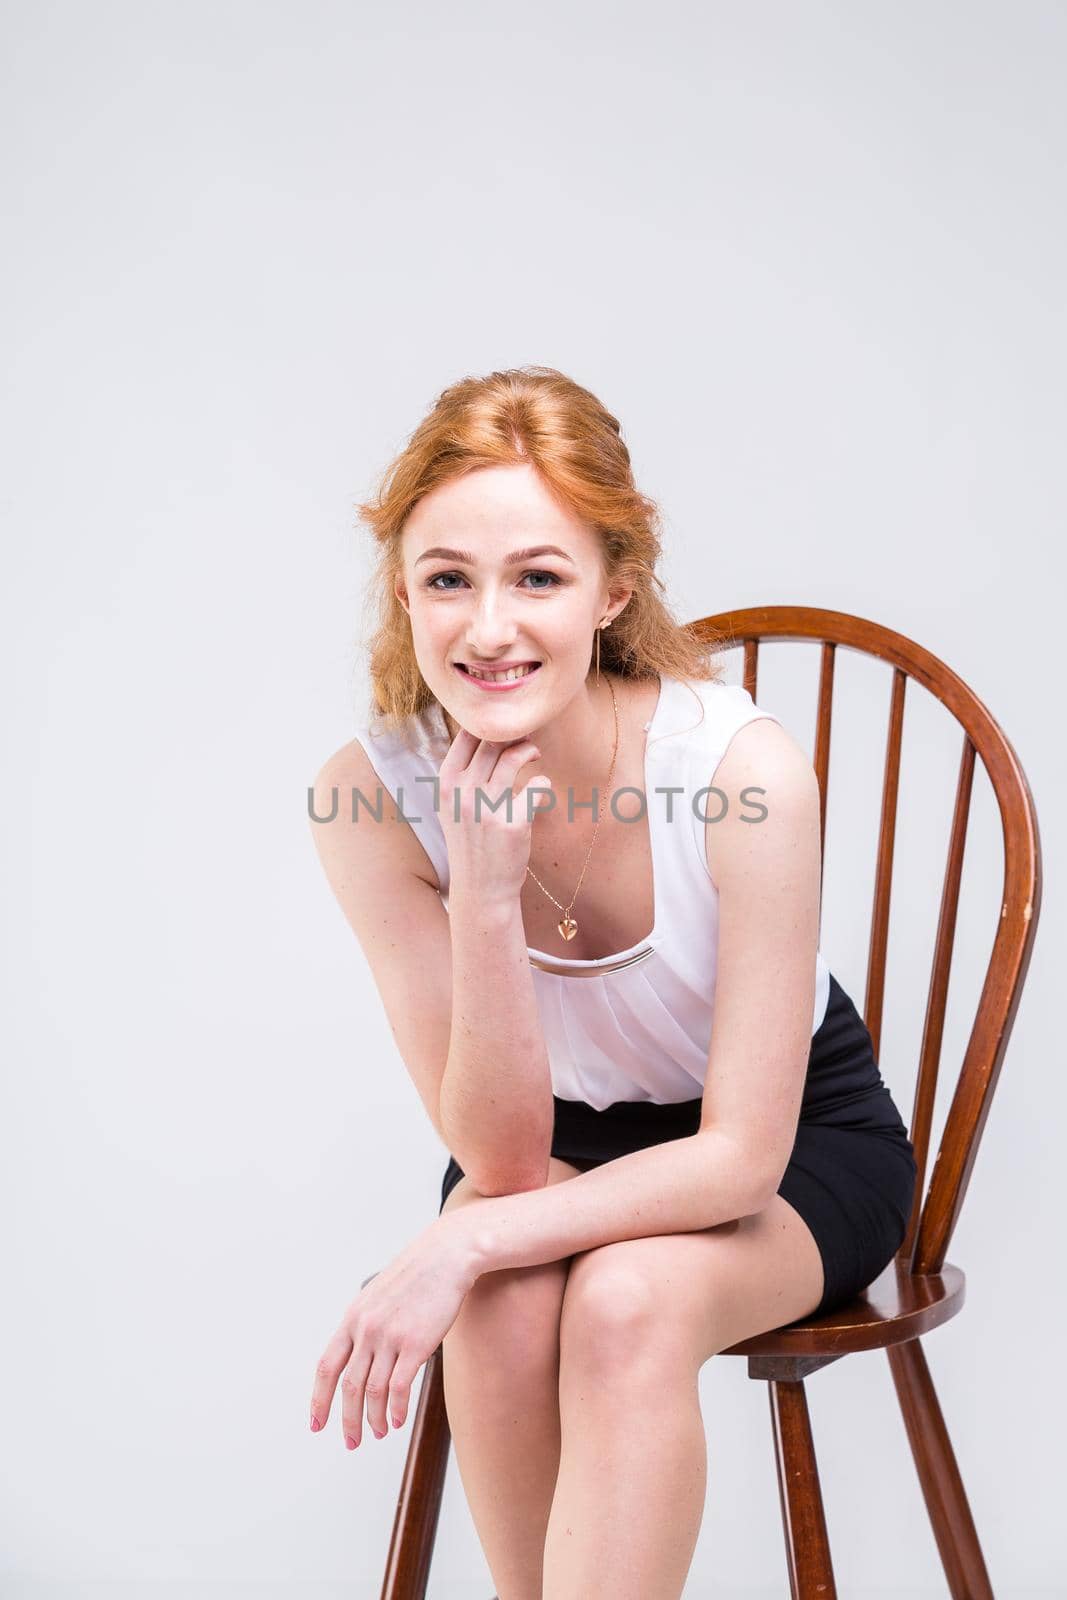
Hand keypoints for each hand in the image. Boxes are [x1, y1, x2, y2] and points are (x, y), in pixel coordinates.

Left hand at [309, 1211, 481, 1448]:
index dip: (319, 1399)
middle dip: (347, 1420)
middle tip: (351, 1442)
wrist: (446, 1256)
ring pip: (372, 1391)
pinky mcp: (415, 1343)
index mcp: (353, 1318)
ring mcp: (389, 1336)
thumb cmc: (416, 1276)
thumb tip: (358, 1357)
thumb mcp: (377, 1296)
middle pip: (348, 1386)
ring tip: (378, 1433)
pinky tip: (397, 1420)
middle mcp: (366, 1329)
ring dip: (373, 1419)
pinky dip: (395, 1410)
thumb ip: (364, 1324)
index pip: (326, 1367)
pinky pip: (398, 1388)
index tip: (316, 1424)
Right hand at [437, 726, 553, 902]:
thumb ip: (463, 774)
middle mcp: (462, 792)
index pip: (467, 736)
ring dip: (529, 750)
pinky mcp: (513, 823)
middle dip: (514, 734)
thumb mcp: (453, 806)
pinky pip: (536, 787)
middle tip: (526, 737)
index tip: (506, 727)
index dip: (490, 725)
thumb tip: (486, 734)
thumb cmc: (471, 842)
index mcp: (445, 784)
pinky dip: (542, 785)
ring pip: (512, 757)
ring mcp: (486, 808)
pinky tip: (540, 790)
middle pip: (491, 742)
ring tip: (535, 753)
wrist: (480, 889)